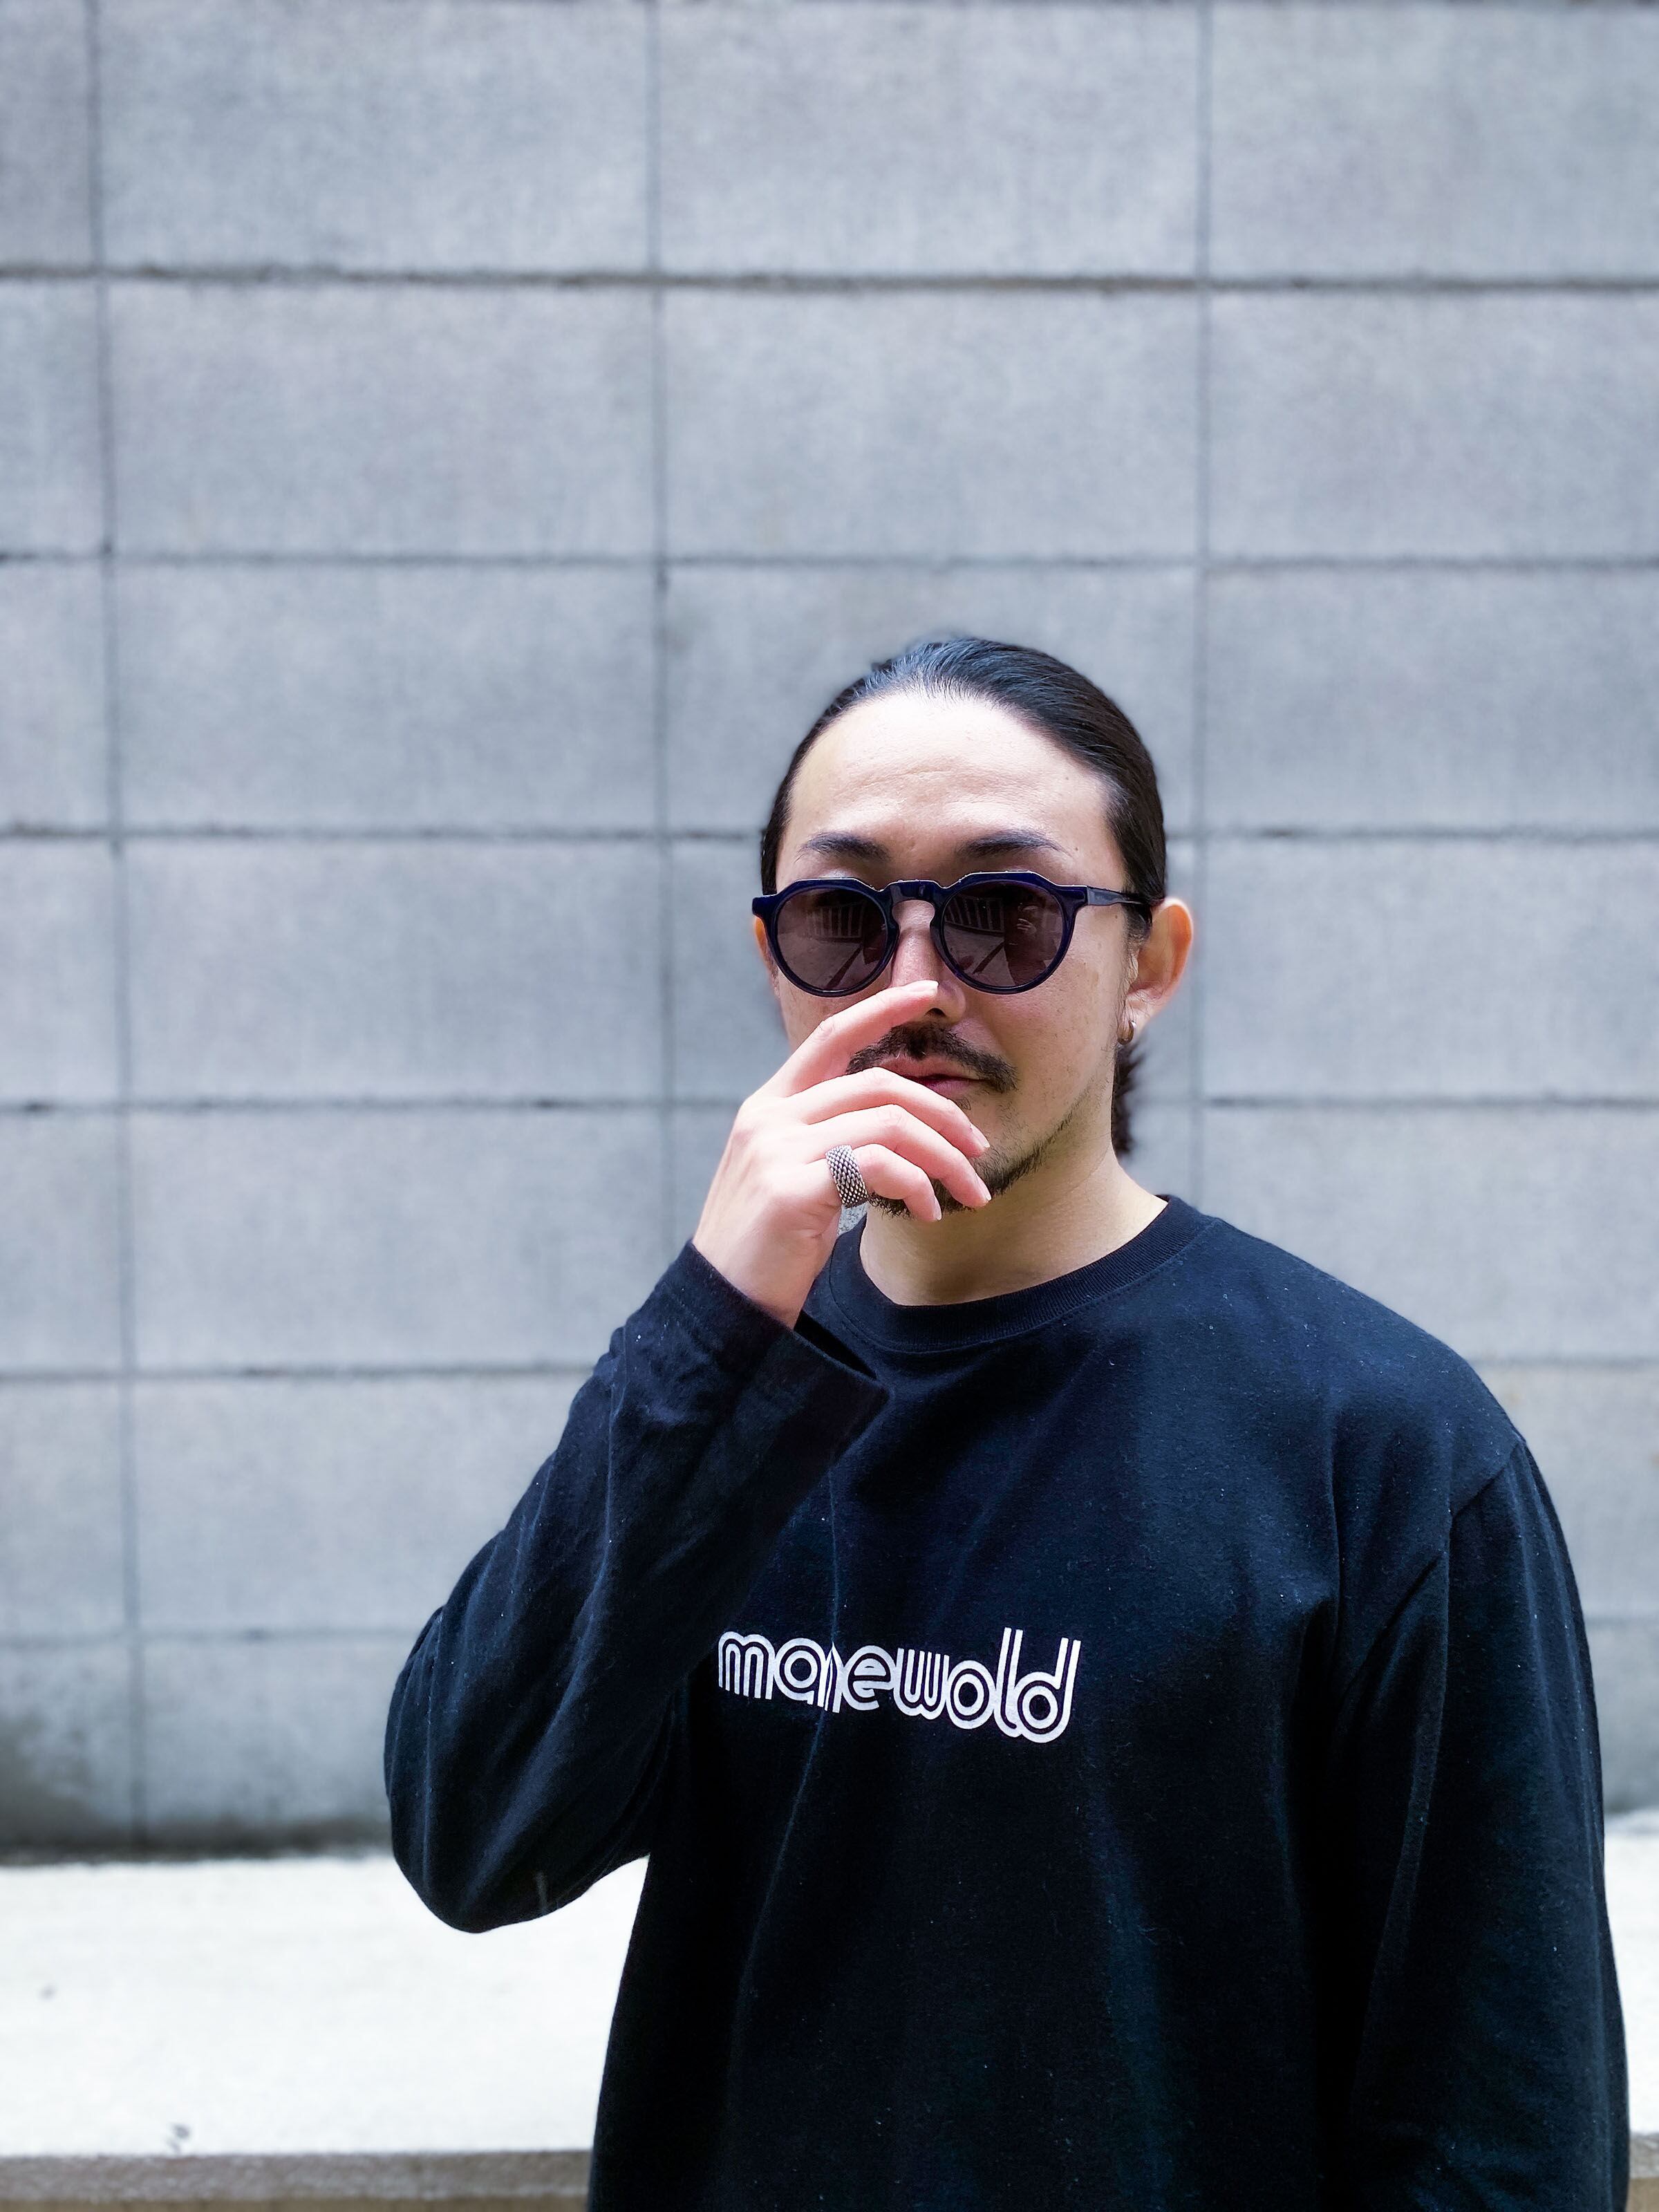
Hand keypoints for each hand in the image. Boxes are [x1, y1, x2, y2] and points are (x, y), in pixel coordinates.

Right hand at [692, 979, 992, 1329]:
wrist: (724, 1308)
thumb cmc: (770, 1248)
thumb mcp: (796, 1178)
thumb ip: (830, 1141)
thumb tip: (899, 1128)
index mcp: (768, 1107)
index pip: (830, 1038)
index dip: (881, 1009)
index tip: (926, 994)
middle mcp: (768, 1118)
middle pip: (878, 1084)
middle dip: (942, 1115)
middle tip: (977, 1152)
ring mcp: (776, 1150)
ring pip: (888, 1123)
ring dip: (943, 1159)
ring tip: (967, 1193)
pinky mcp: (790, 1189)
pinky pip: (878, 1166)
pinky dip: (917, 1186)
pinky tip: (927, 1214)